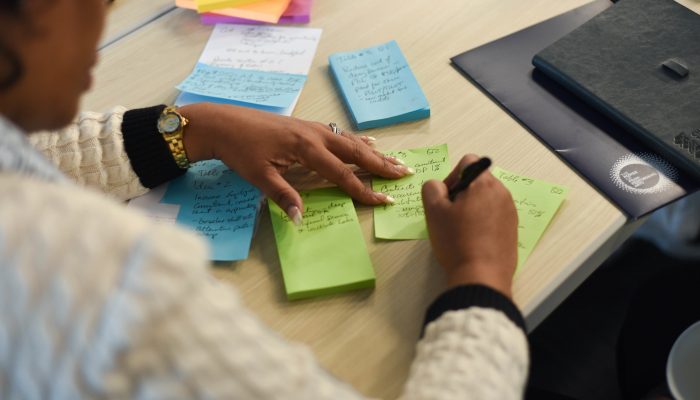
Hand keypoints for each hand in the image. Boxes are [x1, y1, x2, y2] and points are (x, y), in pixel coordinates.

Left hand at [179, 103, 411, 223]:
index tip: (383, 201)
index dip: (364, 190)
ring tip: (394, 160)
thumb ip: (282, 196)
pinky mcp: (306, 126)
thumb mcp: (259, 176)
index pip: (343, 174)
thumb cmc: (240, 150)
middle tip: (405, 173)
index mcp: (306, 149)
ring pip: (350, 141)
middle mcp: (315, 135)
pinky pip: (339, 134)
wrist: (223, 122)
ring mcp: (312, 128)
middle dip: (382, 165)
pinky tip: (366, 143)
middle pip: (356, 153)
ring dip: (373, 152)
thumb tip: (300, 219)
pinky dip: (357, 141)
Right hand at [421, 154, 517, 297]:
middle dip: (462, 193)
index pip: (468, 162)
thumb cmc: (456, 240)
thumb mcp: (434, 211)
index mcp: (484, 183)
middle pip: (478, 181)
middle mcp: (502, 193)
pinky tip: (473, 239)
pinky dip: (483, 221)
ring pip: (486, 199)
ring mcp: (510, 212)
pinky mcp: (513, 229)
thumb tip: (439, 186)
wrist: (482, 276)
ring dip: (472, 207)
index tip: (445, 199)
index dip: (452, 176)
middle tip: (449, 216)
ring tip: (460, 230)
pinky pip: (495, 215)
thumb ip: (432, 188)